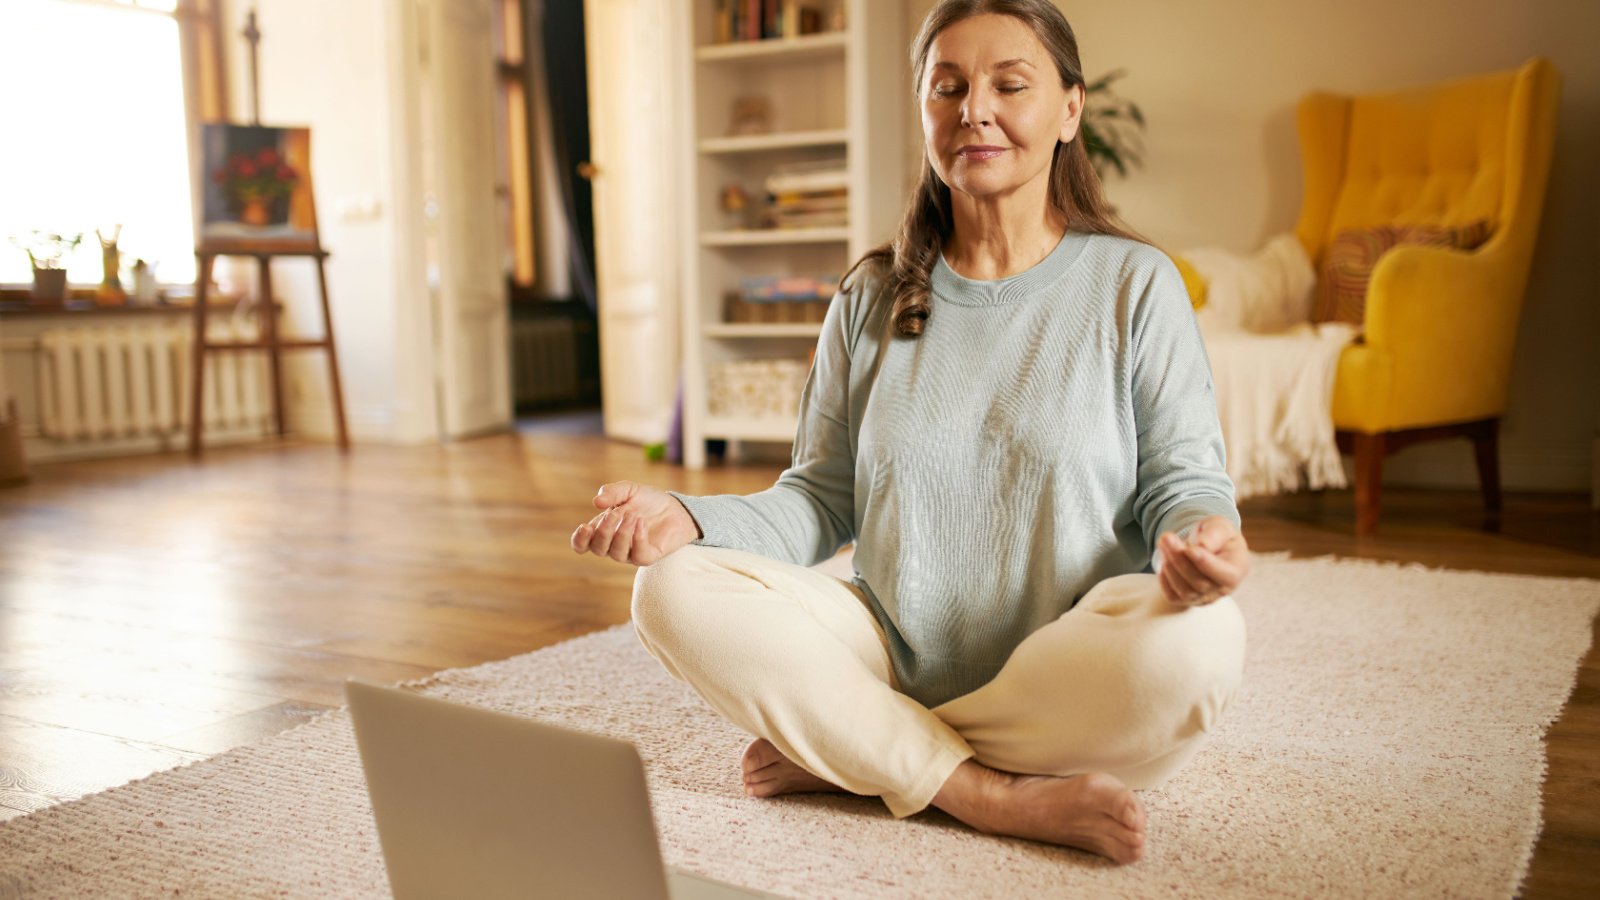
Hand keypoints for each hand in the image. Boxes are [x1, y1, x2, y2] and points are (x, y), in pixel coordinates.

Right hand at [569, 481, 700, 565]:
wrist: (675, 507)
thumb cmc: (648, 501)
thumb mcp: (629, 490)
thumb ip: (612, 492)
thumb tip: (596, 502)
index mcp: (604, 530)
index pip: (583, 545)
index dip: (579, 540)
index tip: (584, 527)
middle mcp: (614, 545)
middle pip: (598, 549)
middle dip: (603, 532)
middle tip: (615, 514)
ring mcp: (631, 553)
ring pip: (617, 553)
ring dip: (622, 534)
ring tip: (633, 515)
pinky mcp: (648, 557)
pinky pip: (639, 555)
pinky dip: (638, 538)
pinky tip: (641, 523)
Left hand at [1156, 516, 1250, 606]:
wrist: (1206, 546)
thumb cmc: (1217, 535)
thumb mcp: (1220, 526)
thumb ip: (1215, 533)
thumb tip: (1203, 545)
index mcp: (1237, 569)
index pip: (1226, 576)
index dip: (1206, 564)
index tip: (1190, 549)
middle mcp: (1223, 589)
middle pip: (1201, 583)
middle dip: (1180, 560)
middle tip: (1166, 537)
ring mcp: (1205, 598)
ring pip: (1185, 592)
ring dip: (1170, 567)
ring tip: (1164, 543)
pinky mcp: (1188, 601)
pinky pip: (1173, 597)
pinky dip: (1165, 580)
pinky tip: (1165, 560)